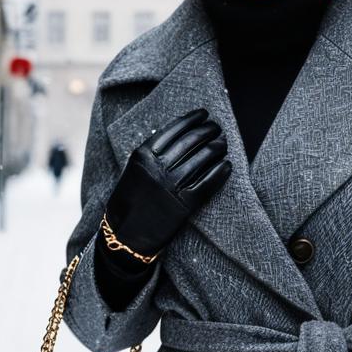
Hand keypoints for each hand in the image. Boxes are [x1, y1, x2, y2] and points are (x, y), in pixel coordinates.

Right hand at [102, 108, 231, 258]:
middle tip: (217, 127)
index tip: (203, 114)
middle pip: (190, 142)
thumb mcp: (132, 172)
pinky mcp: (183, 205)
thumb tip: (170, 136)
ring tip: (223, 143)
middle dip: (207, 131)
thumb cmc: (127, 203)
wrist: (124, 237)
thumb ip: (149, 155)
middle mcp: (157, 168)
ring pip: (201, 160)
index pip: (173, 130)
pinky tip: (227, 166)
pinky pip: (207, 184)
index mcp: (142, 156)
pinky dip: (219, 173)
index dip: (191, 120)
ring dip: (216, 149)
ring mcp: (171, 186)